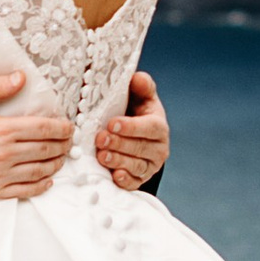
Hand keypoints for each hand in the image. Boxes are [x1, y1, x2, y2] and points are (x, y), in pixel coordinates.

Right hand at [0, 69, 71, 201]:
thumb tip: (21, 77)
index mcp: (1, 129)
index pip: (43, 128)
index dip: (61, 128)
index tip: (68, 127)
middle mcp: (4, 154)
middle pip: (46, 150)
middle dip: (62, 145)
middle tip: (69, 142)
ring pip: (39, 171)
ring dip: (55, 164)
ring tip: (61, 158)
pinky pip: (24, 190)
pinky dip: (41, 186)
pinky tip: (47, 180)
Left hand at [95, 70, 166, 191]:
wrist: (135, 136)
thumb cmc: (135, 112)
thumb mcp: (140, 97)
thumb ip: (141, 86)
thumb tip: (137, 78)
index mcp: (159, 126)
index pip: (150, 127)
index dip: (131, 127)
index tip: (112, 123)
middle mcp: (159, 148)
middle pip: (140, 148)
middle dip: (119, 144)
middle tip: (100, 139)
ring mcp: (150, 165)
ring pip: (136, 166)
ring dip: (118, 161)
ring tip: (101, 156)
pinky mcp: (140, 178)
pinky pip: (134, 182)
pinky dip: (124, 180)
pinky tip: (114, 176)